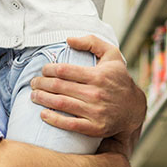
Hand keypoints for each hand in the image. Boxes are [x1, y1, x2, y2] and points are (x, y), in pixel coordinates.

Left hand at [28, 35, 146, 140]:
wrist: (133, 109)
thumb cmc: (119, 79)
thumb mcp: (112, 55)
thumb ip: (92, 42)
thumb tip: (68, 39)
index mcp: (98, 75)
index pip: (64, 70)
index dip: (49, 69)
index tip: (43, 70)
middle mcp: (96, 93)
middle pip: (59, 86)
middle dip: (41, 84)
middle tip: (33, 83)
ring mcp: (95, 112)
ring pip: (61, 104)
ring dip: (42, 99)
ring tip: (33, 96)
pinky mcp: (95, 127)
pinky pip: (69, 124)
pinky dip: (53, 119)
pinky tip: (43, 114)